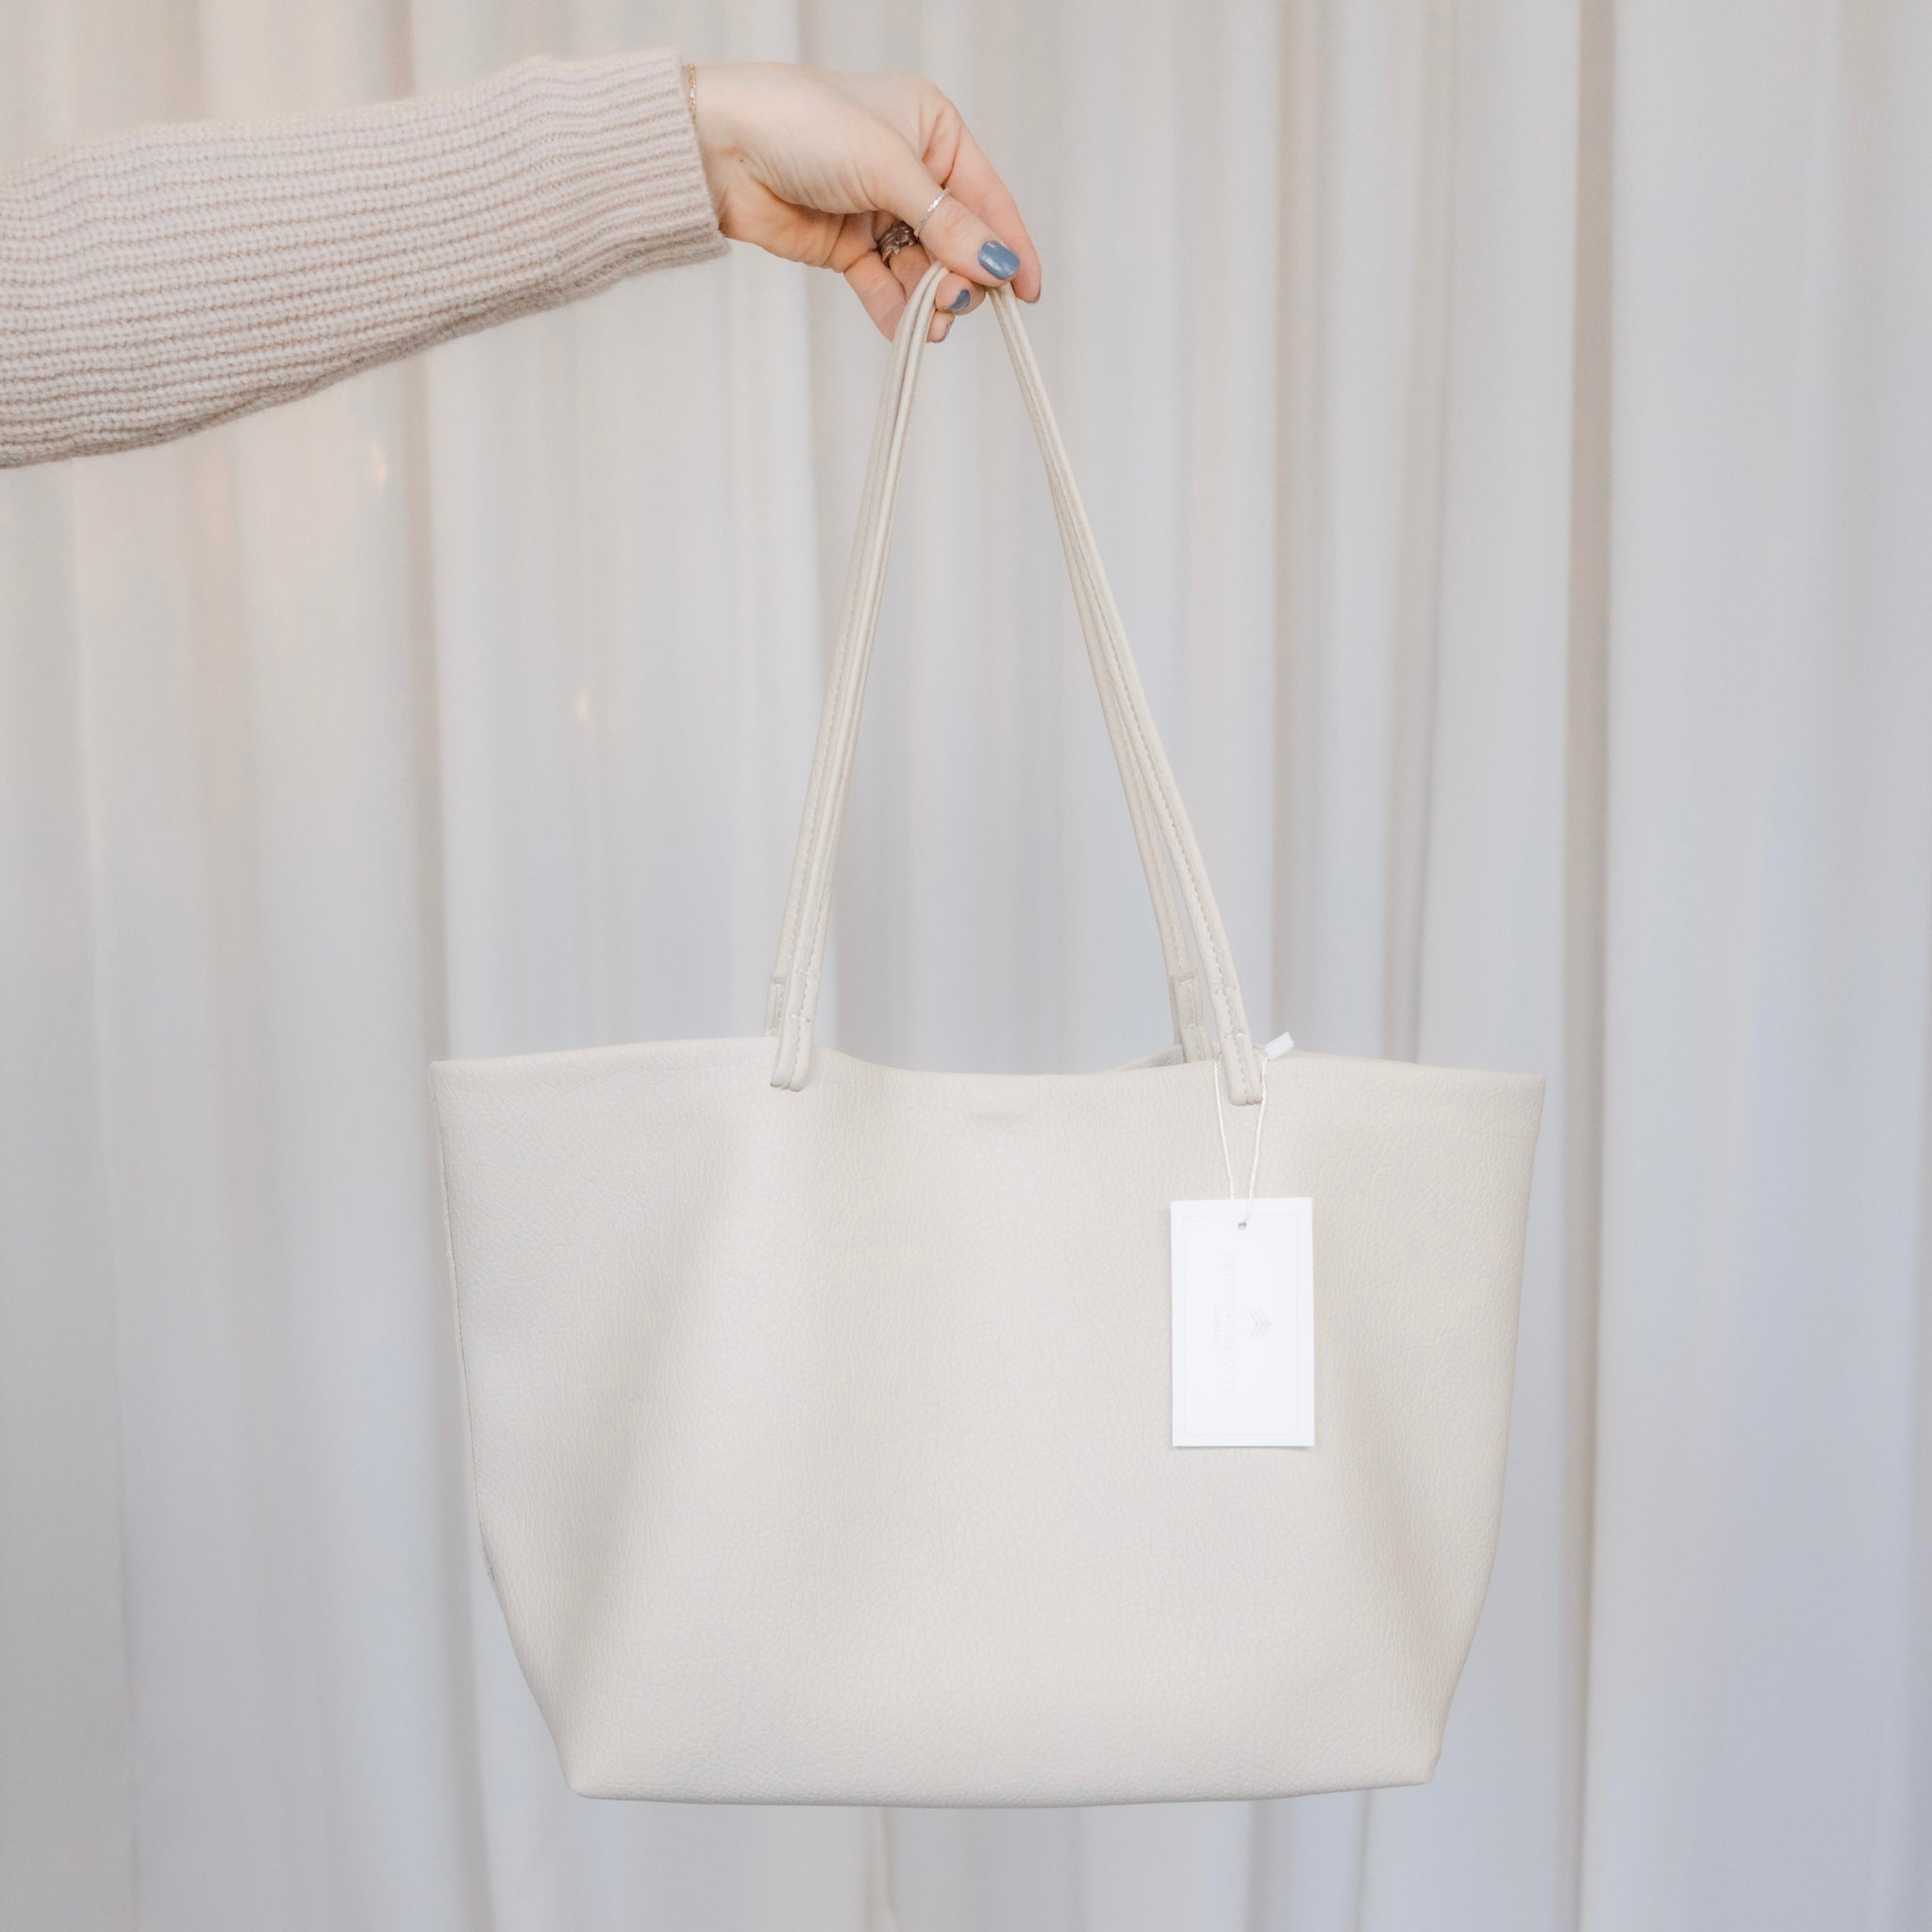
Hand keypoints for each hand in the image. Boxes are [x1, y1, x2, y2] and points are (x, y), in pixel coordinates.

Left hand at [689, 64, 1041, 342]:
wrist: (720, 149)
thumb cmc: (803, 125)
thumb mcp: (888, 167)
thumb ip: (946, 223)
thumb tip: (998, 264)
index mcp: (932, 129)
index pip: (987, 196)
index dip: (1010, 245)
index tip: (1027, 292)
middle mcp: (911, 171)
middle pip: (959, 241)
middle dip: (962, 277)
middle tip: (954, 302)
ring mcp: (879, 212)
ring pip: (925, 270)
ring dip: (931, 300)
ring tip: (931, 318)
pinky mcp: (848, 248)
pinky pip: (886, 287)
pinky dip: (898, 311)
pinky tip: (907, 329)